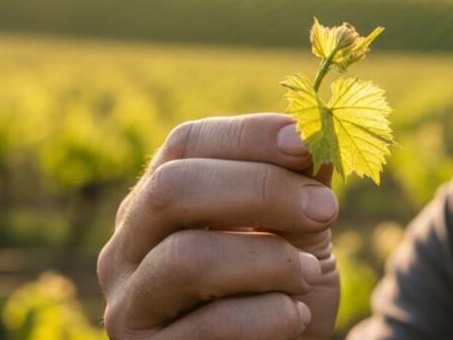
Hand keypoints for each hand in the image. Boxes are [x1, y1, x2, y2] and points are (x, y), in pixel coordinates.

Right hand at [97, 113, 339, 338]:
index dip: (249, 135)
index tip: (307, 142)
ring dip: (268, 260)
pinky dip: (269, 316)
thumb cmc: (283, 289)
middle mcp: (128, 245)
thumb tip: (314, 132)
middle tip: (324, 207)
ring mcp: (130, 304)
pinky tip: (294, 317)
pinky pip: (210, 325)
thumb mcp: (299, 231)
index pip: (186, 144)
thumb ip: (301, 185)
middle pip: (172, 190)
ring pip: (187, 258)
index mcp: (158, 198)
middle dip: (260, 190)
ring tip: (307, 273)